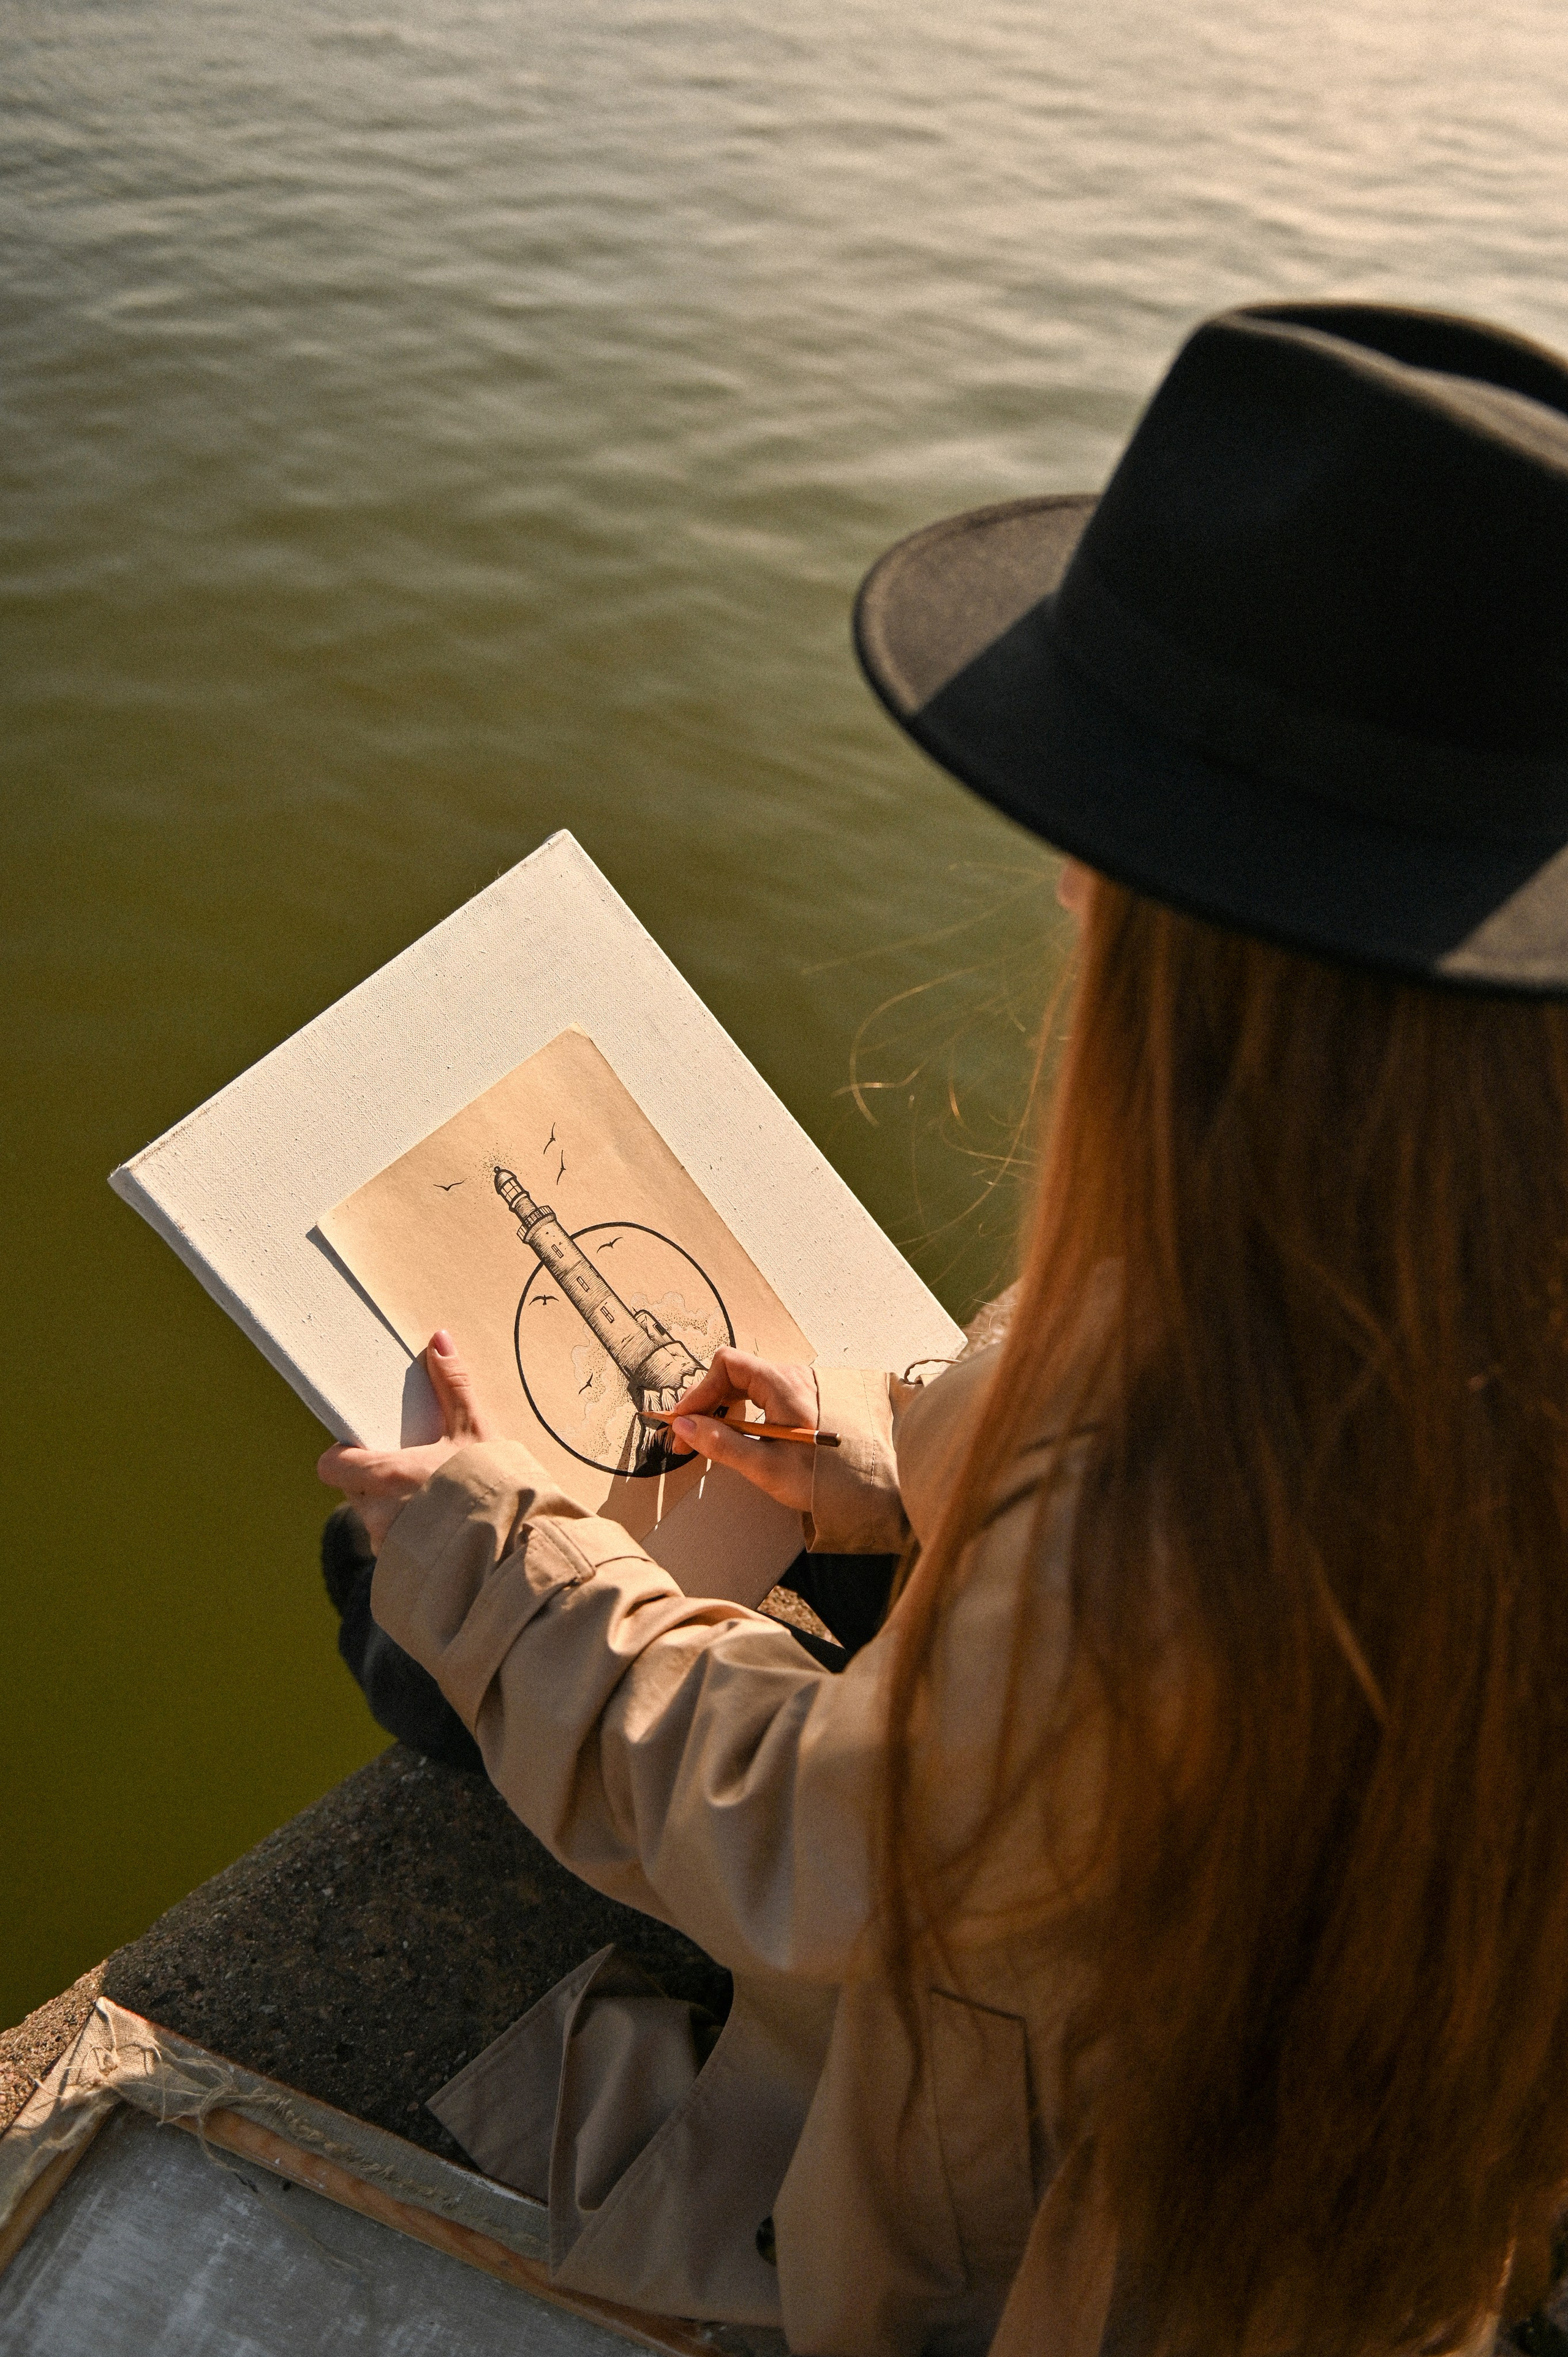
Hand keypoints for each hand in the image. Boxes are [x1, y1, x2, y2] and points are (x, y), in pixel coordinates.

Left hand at [317, 1329, 491, 1552]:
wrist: (517, 1546)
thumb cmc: (495, 1487)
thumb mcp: (475, 1431)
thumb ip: (453, 1386)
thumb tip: (438, 1340)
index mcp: (387, 1474)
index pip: (331, 1467)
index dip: (344, 1456)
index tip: (368, 1449)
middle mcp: (378, 1513)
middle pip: (356, 1491)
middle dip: (377, 1481)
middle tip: (413, 1471)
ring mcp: (389, 1546)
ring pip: (376, 1521)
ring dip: (394, 1511)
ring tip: (433, 1502)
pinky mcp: (404, 1569)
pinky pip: (395, 1548)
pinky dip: (412, 1538)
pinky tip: (443, 1531)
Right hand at [668, 1349, 818, 1512]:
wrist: (870, 1487)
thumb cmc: (823, 1478)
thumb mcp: (765, 1466)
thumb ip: (722, 1444)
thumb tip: (685, 1427)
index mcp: (783, 1384)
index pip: (727, 1365)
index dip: (699, 1391)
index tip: (683, 1421)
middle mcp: (791, 1377)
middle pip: (734, 1375)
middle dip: (706, 1404)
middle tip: (688, 1439)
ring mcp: (799, 1387)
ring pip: (747, 1386)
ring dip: (722, 1409)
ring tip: (709, 1440)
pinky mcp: (804, 1401)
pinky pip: (763, 1396)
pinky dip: (742, 1413)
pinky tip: (737, 1437)